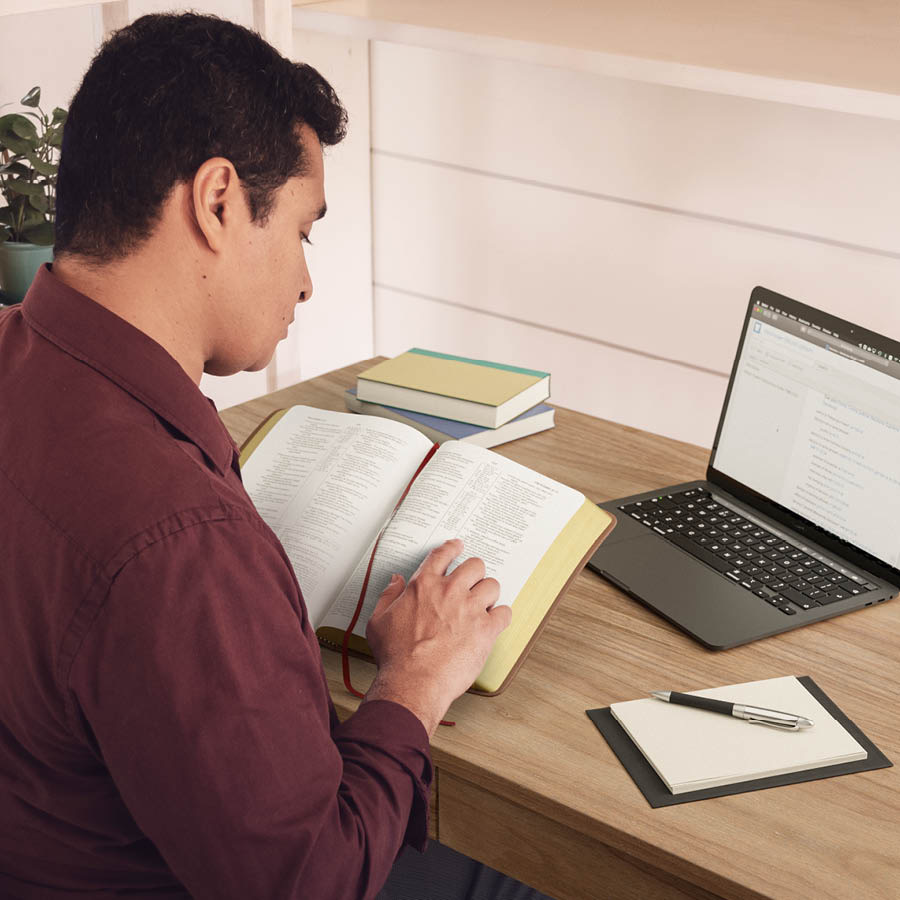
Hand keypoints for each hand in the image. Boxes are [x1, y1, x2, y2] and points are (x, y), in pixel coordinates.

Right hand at [364, 539, 509, 735]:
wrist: (414, 682)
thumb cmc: (397, 657)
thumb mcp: (379, 621)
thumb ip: (389, 596)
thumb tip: (395, 582)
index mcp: (424, 586)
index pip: (442, 555)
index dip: (452, 547)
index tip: (457, 546)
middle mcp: (450, 592)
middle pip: (474, 565)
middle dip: (474, 573)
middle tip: (472, 583)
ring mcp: (470, 609)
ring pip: (492, 585)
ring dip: (488, 594)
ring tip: (483, 605)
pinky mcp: (486, 629)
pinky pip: (504, 613)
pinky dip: (501, 617)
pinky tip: (495, 622)